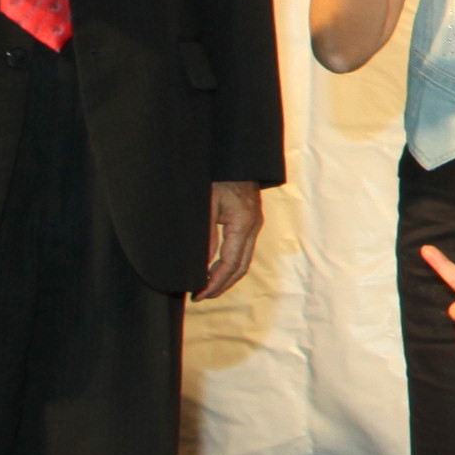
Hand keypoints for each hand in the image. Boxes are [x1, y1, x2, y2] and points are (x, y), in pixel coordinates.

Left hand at [198, 182, 266, 300]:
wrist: (236, 158)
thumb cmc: (219, 177)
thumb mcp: (206, 205)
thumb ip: (205, 236)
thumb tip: (201, 265)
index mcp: (243, 223)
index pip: (231, 263)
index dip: (215, 282)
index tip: (199, 294)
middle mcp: (254, 226)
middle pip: (241, 267)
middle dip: (221, 285)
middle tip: (201, 296)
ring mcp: (255, 224)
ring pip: (244, 260)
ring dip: (227, 277)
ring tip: (207, 287)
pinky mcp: (251, 221)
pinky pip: (244, 250)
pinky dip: (230, 264)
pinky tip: (215, 268)